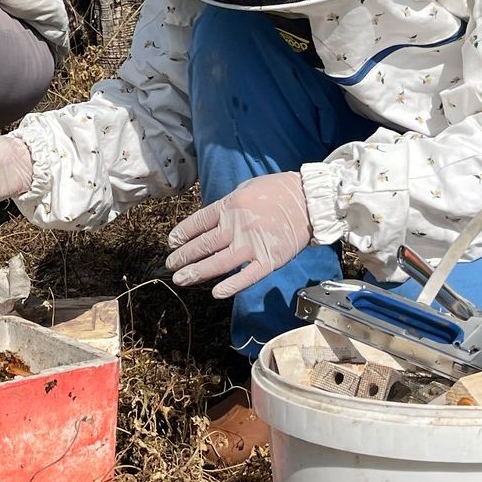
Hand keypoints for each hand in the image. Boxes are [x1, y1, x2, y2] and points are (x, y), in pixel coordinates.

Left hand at [165, 172, 313, 298]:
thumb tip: (208, 222)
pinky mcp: (270, 260)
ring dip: (197, 272)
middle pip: (203, 244)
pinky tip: (216, 292)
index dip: (182, 234)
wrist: (310, 200)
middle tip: (170, 265)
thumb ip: (226, 207)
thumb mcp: (245, 189)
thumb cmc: (278, 191)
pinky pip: (247, 277)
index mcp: (230, 206)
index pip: (198, 222)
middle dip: (183, 256)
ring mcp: (253, 245)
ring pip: (218, 263)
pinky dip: (231, 286)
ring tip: (181, 279)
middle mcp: (237, 226)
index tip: (173, 243)